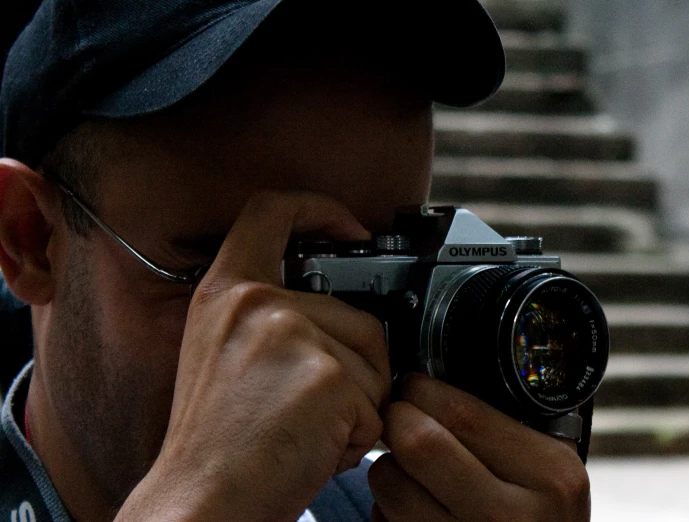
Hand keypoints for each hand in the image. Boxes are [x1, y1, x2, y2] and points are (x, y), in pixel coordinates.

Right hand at [115, 192, 390, 521]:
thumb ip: (273, 319)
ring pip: (375, 361)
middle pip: (357, 313)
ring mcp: (293, 336)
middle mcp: (257, 303)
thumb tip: (347, 316)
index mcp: (228, 292)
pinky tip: (316, 449)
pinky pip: (377, 406)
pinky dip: (359, 438)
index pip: (271, 210)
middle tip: (313, 409)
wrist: (202, 502)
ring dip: (359, 405)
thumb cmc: (216, 443)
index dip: (319, 208)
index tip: (351, 229)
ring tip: (308, 430)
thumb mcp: (223, 353)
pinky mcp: (326, 378)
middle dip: (356, 367)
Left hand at [369, 374, 589, 520]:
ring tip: (407, 466)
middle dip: (397, 419)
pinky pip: (384, 520)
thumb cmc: (542, 520)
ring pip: (390, 483)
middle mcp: (511, 515)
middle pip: (420, 442)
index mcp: (549, 474)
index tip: (413, 386)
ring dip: (387, 466)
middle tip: (399, 415)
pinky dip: (386, 506)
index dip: (424, 390)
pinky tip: (413, 504)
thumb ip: (509, 429)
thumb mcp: (550, 471)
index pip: (464, 412)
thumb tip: (442, 380)